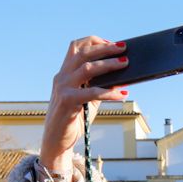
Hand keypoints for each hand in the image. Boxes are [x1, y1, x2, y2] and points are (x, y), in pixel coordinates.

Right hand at [39, 37, 129, 177]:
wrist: (57, 141)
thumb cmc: (75, 119)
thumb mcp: (88, 99)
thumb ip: (99, 86)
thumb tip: (122, 77)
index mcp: (65, 72)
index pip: (75, 46)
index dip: (93, 41)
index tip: (111, 43)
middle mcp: (62, 77)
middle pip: (83, 53)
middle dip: (105, 48)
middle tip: (124, 48)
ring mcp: (63, 88)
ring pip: (86, 69)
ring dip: (108, 65)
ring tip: (125, 64)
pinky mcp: (67, 102)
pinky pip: (91, 93)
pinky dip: (109, 92)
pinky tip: (122, 94)